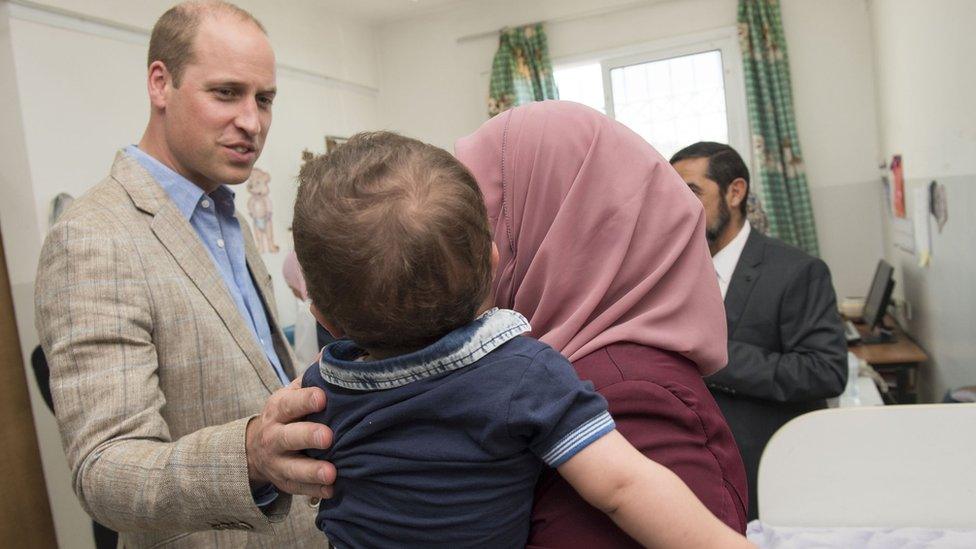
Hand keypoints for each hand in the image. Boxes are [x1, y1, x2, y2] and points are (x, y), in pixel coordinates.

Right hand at [245, 379, 335, 497]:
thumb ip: (311, 378)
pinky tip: (332, 490)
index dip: (305, 400)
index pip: (290, 403)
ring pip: (293, 468)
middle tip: (328, 437)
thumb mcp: (291, 394)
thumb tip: (329, 355)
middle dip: (308, 436)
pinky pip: (299, 489)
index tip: (323, 398)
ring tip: (332, 473)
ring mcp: (277, 462)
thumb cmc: (286, 415)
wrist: (256, 447)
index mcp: (278, 410)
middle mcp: (274, 436)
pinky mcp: (285, 482)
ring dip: (312, 472)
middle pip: (289, 437)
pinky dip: (315, 491)